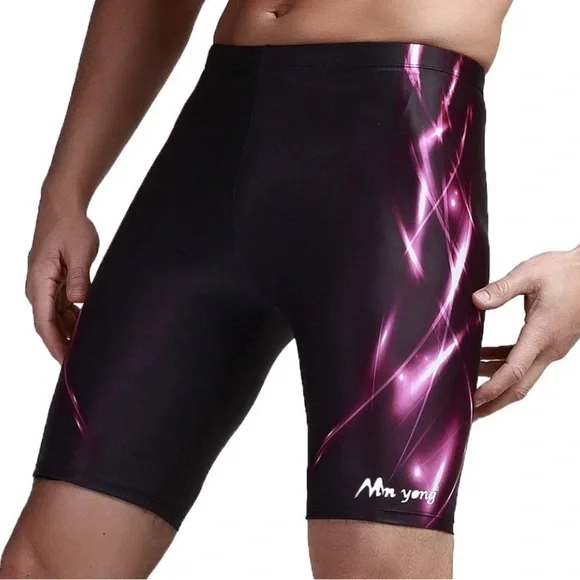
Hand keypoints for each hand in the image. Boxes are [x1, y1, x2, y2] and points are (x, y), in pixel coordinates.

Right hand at [25, 200, 98, 362]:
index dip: (55, 344)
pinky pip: (60, 307)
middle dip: (62, 344)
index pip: (44, 322)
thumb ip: (80, 278)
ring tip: (86, 348)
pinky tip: (85, 327)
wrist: (62, 208)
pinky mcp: (52, 281)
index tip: (66, 361)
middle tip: (81, 362)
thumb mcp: (80, 251)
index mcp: (39, 281)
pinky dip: (71, 319)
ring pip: (54, 317)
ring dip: (68, 332)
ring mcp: (44, 285)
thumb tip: (79, 302)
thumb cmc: (71, 226)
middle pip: (48, 324)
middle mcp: (37, 286)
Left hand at [472, 247, 579, 418]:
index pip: (515, 370)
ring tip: (469, 388)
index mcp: (542, 334)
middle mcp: (549, 348)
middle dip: (493, 402)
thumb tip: (476, 301)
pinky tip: (484, 359)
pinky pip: (526, 362)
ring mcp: (552, 348)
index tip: (473, 399)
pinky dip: (504, 366)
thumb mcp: (529, 274)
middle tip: (468, 413)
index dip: (492, 388)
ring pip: (523, 377)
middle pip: (519, 386)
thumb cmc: (565, 271)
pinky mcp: (550, 343)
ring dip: (497, 384)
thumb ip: (502, 289)